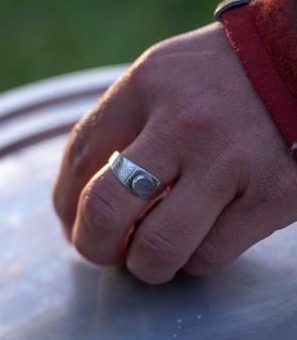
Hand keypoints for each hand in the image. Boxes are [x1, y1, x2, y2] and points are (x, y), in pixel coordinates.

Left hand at [52, 24, 296, 282]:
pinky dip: (196, 259)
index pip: (80, 155)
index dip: (64, 202)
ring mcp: (232, 161)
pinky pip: (211, 254)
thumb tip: (79, 201)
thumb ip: (125, 124)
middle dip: (92, 245)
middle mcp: (185, 123)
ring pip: (158, 246)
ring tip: (149, 257)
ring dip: (144, 264)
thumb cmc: (229, 75)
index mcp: (148, 85)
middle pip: (104, 208)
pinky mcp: (276, 195)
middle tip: (102, 253)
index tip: (70, 222)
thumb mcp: (166, 74)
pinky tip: (199, 242)